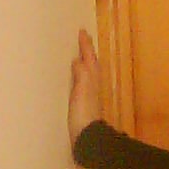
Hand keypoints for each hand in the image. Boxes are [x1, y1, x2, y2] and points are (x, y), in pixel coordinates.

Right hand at [68, 28, 102, 145]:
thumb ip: (82, 74)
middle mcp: (93, 85)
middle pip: (92, 63)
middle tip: (82, 39)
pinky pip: (83, 82)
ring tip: (79, 54)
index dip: (86, 46)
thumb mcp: (82, 91)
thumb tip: (78, 60)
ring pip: (89, 72)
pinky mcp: (84, 103)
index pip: (90, 58)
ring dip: (85, 61)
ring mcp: (90, 94)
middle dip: (87, 51)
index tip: (83, 32)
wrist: (87, 137)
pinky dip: (80, 74)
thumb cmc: (83, 113)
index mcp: (92, 80)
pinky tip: (76, 78)